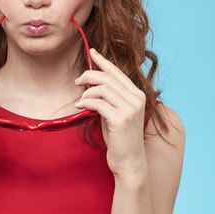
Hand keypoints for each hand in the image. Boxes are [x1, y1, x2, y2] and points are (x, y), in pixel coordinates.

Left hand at [74, 48, 147, 179]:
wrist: (129, 162)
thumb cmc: (120, 138)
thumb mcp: (115, 113)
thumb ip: (109, 98)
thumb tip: (91, 83)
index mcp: (137, 94)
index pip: (118, 72)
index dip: (103, 61)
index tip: (92, 51)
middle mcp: (136, 98)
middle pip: (108, 77)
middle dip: (89, 75)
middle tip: (77, 81)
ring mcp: (130, 108)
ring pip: (102, 88)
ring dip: (86, 92)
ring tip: (80, 100)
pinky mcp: (121, 119)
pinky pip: (97, 102)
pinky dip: (85, 102)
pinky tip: (80, 107)